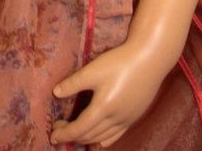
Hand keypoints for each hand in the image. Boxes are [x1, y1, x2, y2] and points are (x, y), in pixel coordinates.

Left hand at [50, 42, 164, 147]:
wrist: (149, 59)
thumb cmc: (119, 63)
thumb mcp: (92, 70)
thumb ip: (73, 83)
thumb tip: (56, 93)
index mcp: (103, 108)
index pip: (79, 128)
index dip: (64, 133)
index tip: (52, 135)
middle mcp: (116, 118)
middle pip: (90, 135)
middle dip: (72, 135)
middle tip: (59, 129)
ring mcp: (127, 119)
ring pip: (103, 137)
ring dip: (86, 138)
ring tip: (74, 134)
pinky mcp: (134, 116)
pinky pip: (116, 135)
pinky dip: (104, 140)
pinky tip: (100, 142)